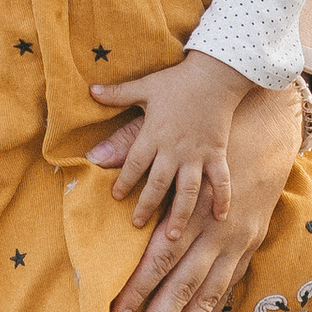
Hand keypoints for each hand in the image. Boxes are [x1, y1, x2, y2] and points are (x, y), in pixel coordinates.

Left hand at [87, 52, 249, 230]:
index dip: (124, 181)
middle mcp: (174, 149)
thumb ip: (118, 94)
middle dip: (146, 206)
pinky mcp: (217, 154)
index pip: (134, 164)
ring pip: (187, 191)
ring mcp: (197, 154)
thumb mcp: (145, 86)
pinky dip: (221, 199)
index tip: (116, 197)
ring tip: (173, 237)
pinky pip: (220, 181)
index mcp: (154, 134)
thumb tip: (90, 91)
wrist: (216, 74)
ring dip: (179, 214)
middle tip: (136, 224)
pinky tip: (220, 218)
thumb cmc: (177, 81)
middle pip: (157, 184)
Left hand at [101, 78, 303, 311]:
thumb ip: (133, 142)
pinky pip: (225, 289)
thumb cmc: (217, 126)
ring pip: (208, 297)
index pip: (160, 257)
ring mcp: (238, 243)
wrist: (275, 121)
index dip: (138, 289)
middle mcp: (218, 232)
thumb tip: (95, 156)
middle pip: (183, 287)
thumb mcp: (174, 127)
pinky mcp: (249, 246)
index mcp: (195, 206)